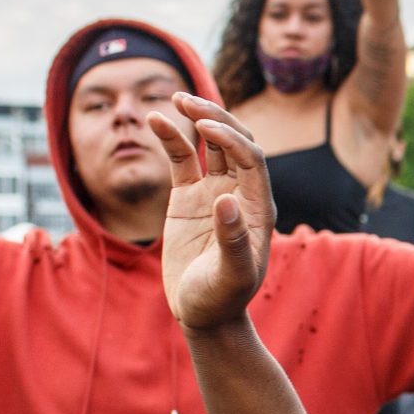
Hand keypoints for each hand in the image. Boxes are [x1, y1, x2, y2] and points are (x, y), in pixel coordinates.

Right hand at [149, 93, 275, 333]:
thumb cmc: (222, 299)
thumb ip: (232, 240)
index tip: (206, 130)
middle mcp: (241, 193)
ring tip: (176, 99)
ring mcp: (214, 191)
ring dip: (197, 119)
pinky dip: (170, 138)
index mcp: (259, 208)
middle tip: (189, 102)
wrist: (203, 315)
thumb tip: (225, 201)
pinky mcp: (189, 197)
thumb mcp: (231, 276)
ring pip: (210, 145)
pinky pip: (182, 159)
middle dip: (216, 119)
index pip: (251, 160)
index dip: (232, 140)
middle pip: (235, 142)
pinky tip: (155, 120)